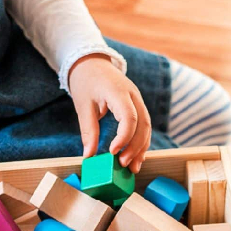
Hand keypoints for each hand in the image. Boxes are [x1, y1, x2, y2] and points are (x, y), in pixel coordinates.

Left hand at [69, 53, 151, 172]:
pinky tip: (136, 156)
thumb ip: (88, 130)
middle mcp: (133, 96)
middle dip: (135, 147)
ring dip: (142, 147)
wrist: (92, 63)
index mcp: (119, 93)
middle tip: (123, 165)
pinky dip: (141, 141)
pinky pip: (144, 125)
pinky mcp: (137, 105)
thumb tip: (89, 155)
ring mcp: (138, 100)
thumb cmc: (85, 83)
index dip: (124, 137)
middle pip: (143, 124)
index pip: (129, 117)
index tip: (112, 152)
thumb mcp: (82, 106)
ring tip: (133, 167)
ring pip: (147, 126)